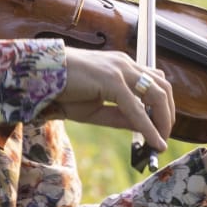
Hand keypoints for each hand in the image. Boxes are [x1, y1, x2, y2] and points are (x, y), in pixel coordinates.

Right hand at [47, 47, 172, 154]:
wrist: (38, 76)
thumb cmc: (63, 90)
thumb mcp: (96, 109)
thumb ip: (120, 116)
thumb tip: (143, 129)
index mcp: (122, 66)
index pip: (154, 83)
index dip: (162, 107)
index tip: (162, 128)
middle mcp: (125, 64)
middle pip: (162, 87)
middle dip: (168, 114)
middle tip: (164, 137)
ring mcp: (120, 69)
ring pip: (156, 94)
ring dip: (163, 120)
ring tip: (161, 141)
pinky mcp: (111, 80)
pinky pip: (136, 108)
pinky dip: (148, 127)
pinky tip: (153, 142)